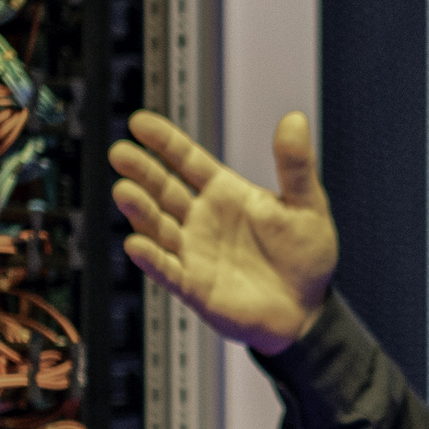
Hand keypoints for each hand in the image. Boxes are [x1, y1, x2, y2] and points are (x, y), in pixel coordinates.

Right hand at [108, 109, 337, 351]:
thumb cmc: (305, 256)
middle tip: (120, 153)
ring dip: (140, 209)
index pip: (187, 160)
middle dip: (141, 171)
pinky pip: (167, 270)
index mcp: (225, 192)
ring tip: (124, 191)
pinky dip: (151, 258)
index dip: (164, 142)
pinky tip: (136, 243)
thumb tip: (295, 118)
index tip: (139, 122)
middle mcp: (202, 219)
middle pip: (163, 189)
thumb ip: (297, 166)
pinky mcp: (193, 286)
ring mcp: (194, 251)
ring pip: (158, 226)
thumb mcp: (308, 205)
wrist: (307, 310)